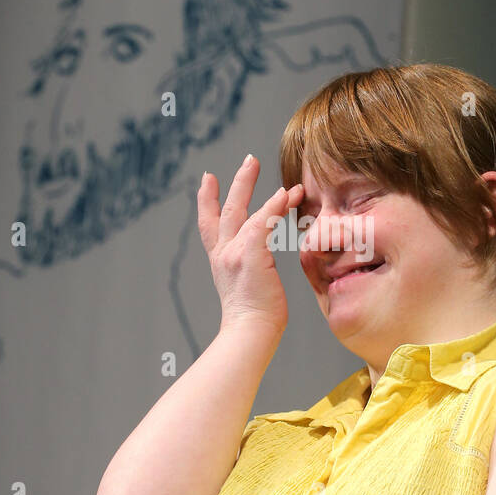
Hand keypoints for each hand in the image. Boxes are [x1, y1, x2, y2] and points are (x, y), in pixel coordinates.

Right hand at [197, 155, 304, 337]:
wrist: (249, 334)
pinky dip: (274, 207)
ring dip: (260, 188)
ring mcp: (234, 254)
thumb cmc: (255, 322)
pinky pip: (262, 223)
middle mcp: (223, 254)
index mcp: (221, 262)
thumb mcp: (249, 290)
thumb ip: (252, 273)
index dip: (208, 200)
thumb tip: (263, 273)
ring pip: (245, 211)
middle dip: (238, 183)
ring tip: (281, 175)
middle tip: (250, 160)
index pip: (210, 225)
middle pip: (227, 210)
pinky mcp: (249, 256)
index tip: (208, 179)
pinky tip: (287, 194)